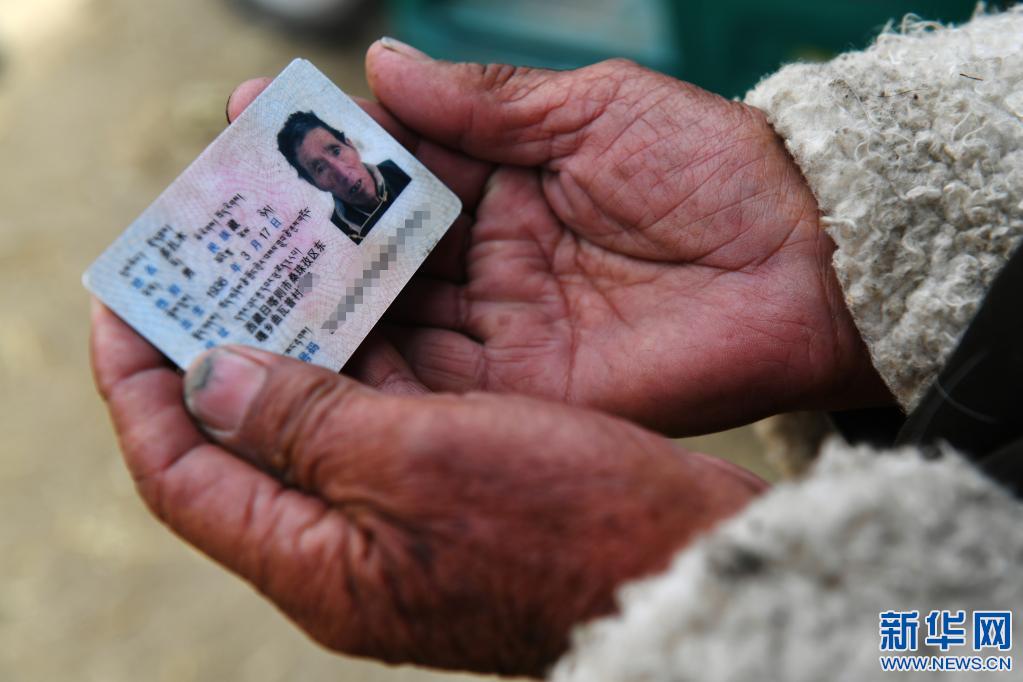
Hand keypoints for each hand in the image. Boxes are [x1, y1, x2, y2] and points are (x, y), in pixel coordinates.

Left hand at [90, 302, 764, 675]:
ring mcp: (398, 517)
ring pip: (311, 417)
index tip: (126, 303)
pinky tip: (367, 292)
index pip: (181, 472)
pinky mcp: (446, 488)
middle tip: (207, 260)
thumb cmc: (569, 528)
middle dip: (215, 347)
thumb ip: (303, 423)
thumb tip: (206, 378)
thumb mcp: (420, 461)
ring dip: (292, 339)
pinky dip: (360, 351)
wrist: (685, 562)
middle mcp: (344, 545)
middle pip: (240, 441)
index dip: (141, 386)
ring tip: (281, 255)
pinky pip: (375, 411)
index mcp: (317, 562)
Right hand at [241, 42, 893, 434]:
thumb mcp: (596, 108)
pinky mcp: (518, 392)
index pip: (391, 170)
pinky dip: (360, 374)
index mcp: (504, 185)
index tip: (250, 124)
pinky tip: (290, 357)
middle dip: (294, 234)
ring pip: (383, 320)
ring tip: (225, 286)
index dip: (323, 151)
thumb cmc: (715, 168)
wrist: (804, 265)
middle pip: (371, 252)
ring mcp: (497, 330)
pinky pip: (423, 386)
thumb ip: (486, 104)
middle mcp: (487, 261)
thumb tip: (379, 67)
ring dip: (310, 306)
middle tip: (212, 216)